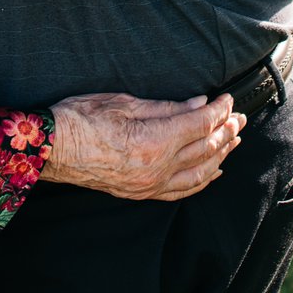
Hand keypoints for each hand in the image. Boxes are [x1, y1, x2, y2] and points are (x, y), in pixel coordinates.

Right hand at [43, 91, 244, 200]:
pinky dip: (203, 180)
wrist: (52, 149)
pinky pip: (183, 190)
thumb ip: (165, 107)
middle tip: (240, 117)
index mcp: (155, 140)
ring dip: (221, 154)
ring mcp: (151, 184)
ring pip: (200, 172)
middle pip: (205, 148)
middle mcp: (158, 167)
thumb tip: (198, 104)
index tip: (228, 99)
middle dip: (226, 131)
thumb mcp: (123, 102)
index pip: (200, 123)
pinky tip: (214, 171)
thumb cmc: (81, 118)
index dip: (219, 110)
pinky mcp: (142, 193)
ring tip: (234, 139)